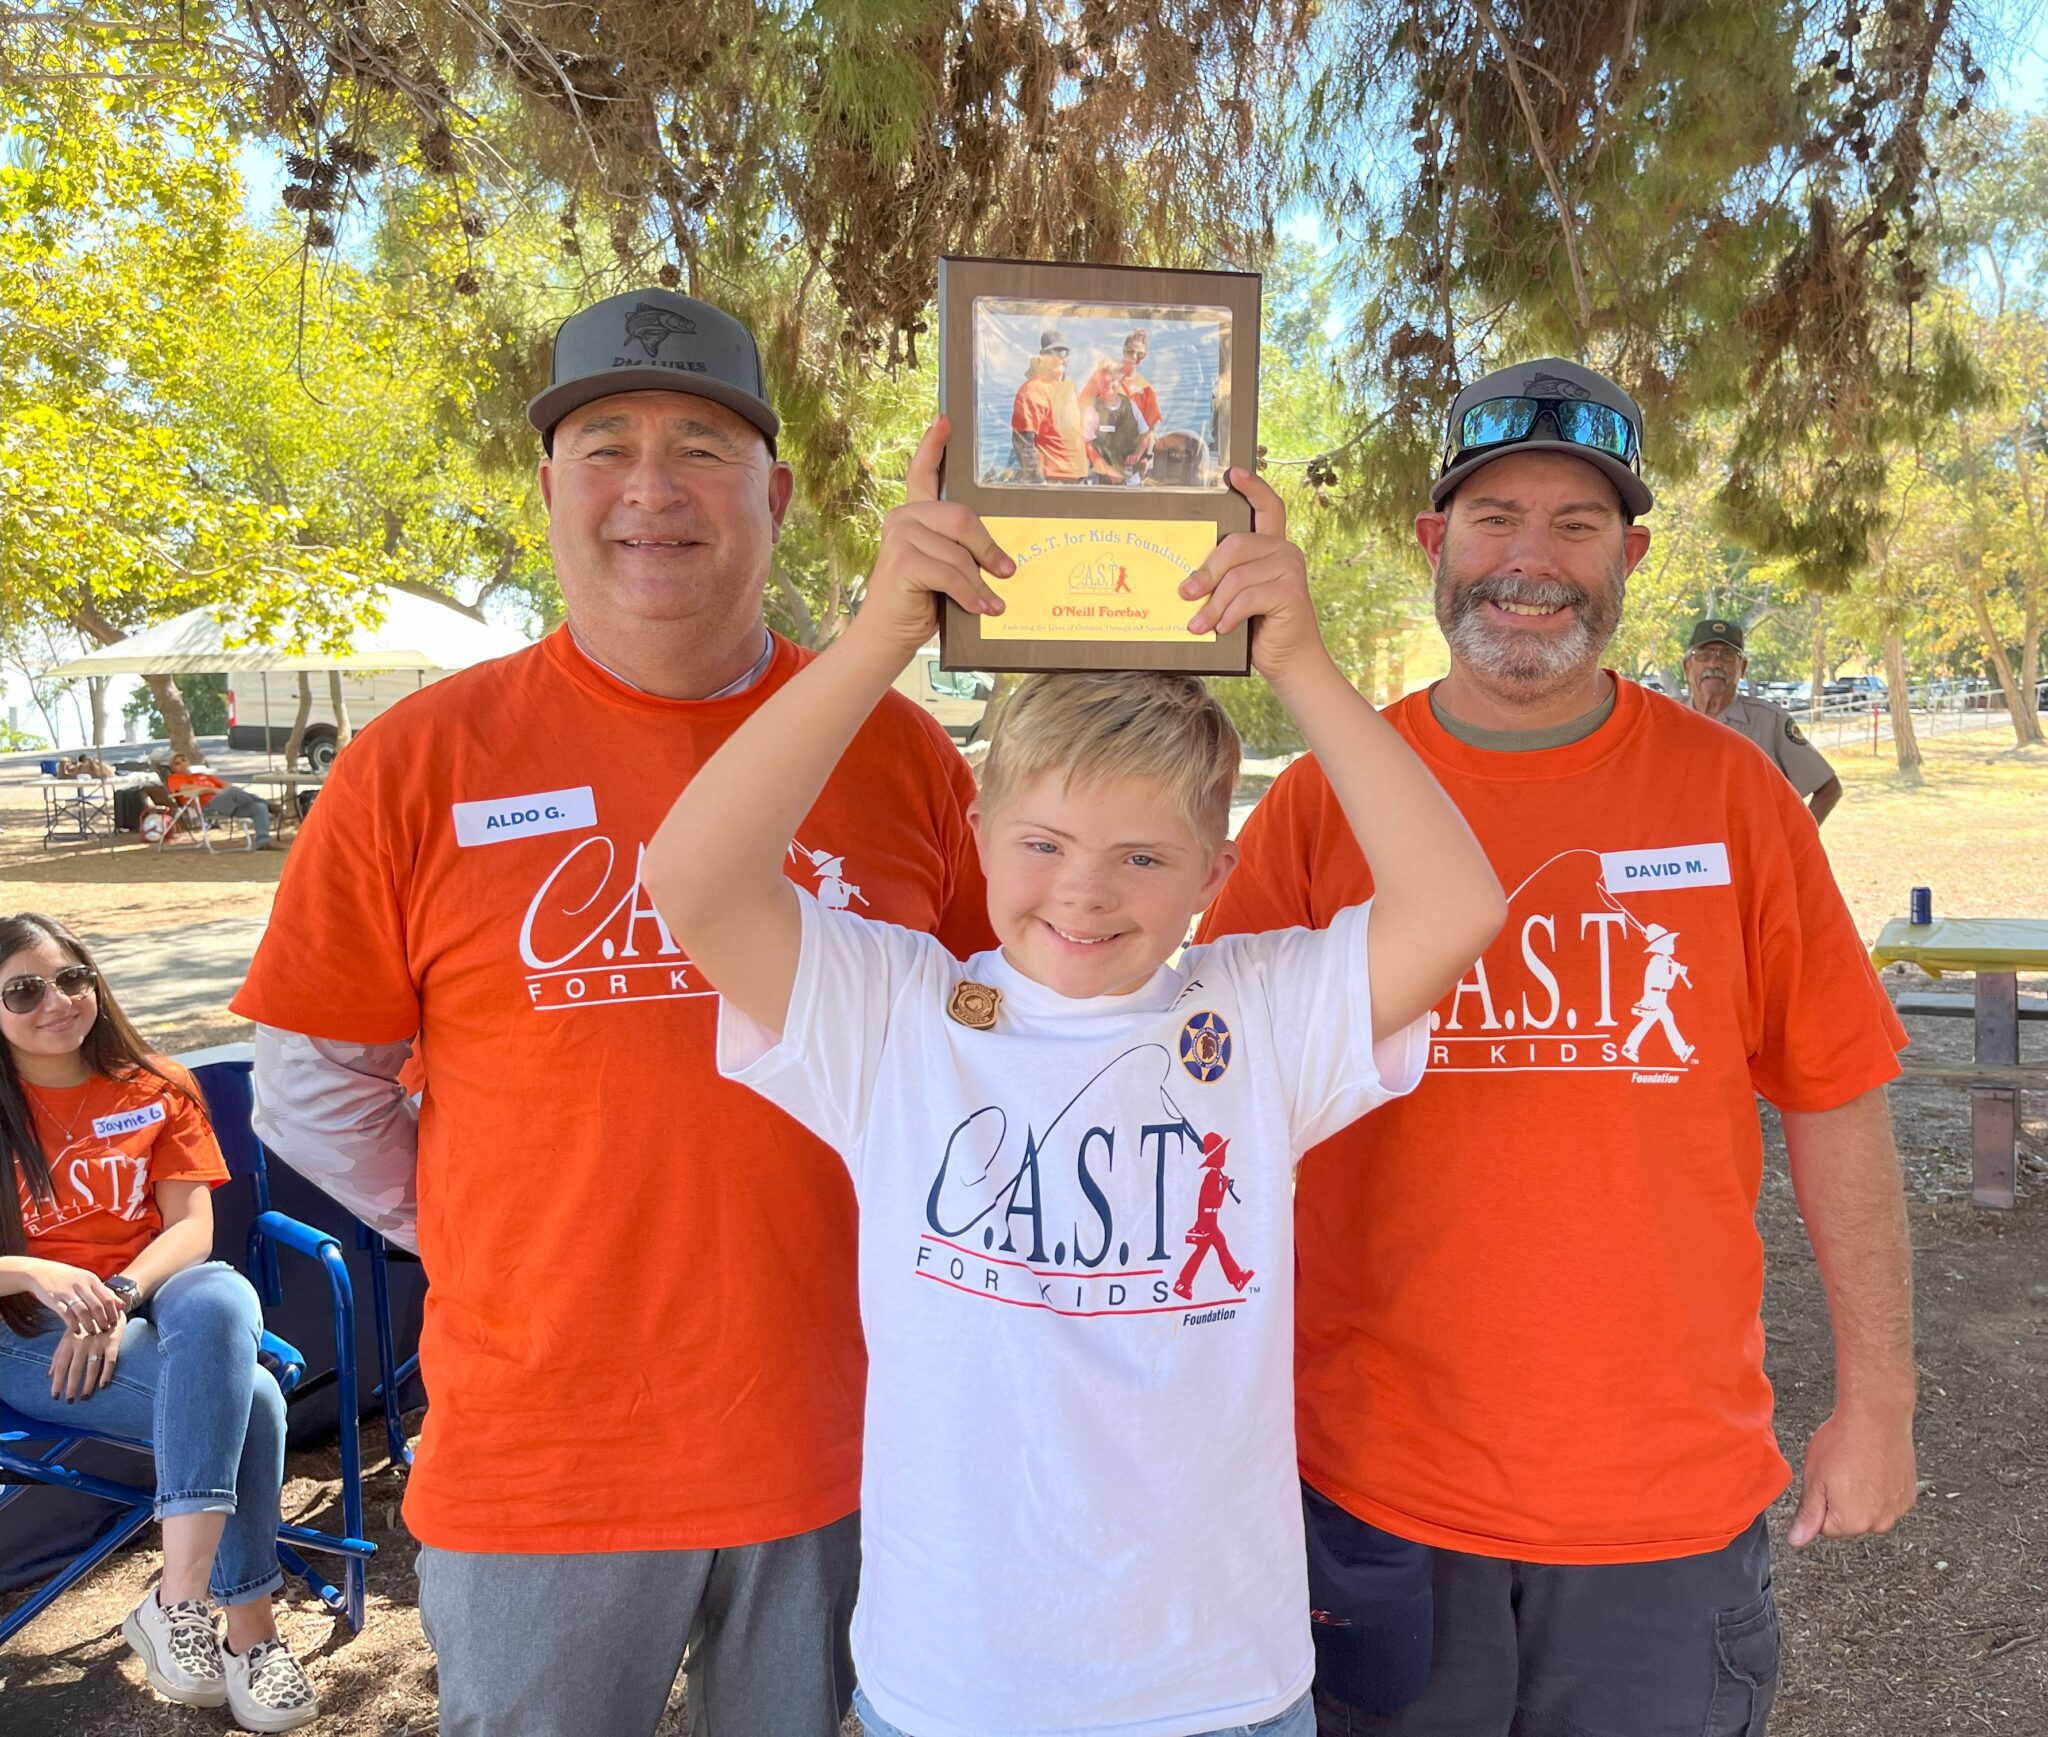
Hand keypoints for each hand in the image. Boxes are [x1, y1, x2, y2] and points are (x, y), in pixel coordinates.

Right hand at [23, 1258, 123, 1336]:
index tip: (115, 1323)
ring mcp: (67, 1291)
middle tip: (104, 1330)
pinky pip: (66, 1314)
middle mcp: (81, 1284)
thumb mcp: (86, 1279)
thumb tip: (121, 1304)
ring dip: (89, 1324)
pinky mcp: (54, 1299)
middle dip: (103, 1321)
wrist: (40, 1272)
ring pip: (83, 1311)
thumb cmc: (67, 1277)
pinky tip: (76, 1330)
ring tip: (92, 1333)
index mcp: (91, 1279)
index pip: (107, 1298)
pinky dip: (72, 1324)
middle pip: (97, 1306)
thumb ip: (103, 1291)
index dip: (113, 1313)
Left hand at [49, 1321, 122, 1401]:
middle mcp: (82, 1342)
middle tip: (69, 1401)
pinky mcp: (113, 1341)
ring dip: (88, 1384)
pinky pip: (110, 1360)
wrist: (108, 1305)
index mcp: (69, 1340)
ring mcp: (98, 1341)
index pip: (60, 1365)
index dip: (57, 1382)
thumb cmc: (86, 1324)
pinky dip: (106, 1373)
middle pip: (74, 1369)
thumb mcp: (70, 1335)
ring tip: (84, 1397)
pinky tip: (103, 1385)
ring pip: (91, 1367)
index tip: (54, 1397)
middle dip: (71, 1387)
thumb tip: (48, 1375)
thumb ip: (59, 1355)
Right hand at [857, 417, 1012, 651]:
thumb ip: (963, 551)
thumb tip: (1005, 560)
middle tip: (1007, 572)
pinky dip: (968, 594)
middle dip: (988, 548)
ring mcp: (899, 536)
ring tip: (991, 604)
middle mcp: (903, 517)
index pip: (923, 473)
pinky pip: (948, 572)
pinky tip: (979, 608)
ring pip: (958, 552)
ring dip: (979, 583)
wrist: (889, 635)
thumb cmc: (923, 602)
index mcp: (915, 514)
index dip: (933, 445)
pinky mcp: (900, 561)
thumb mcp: (948, 570)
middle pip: (961, 517)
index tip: (945, 421)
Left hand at [1181, 469, 1328, 679]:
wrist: (1289, 661)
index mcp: (1271, 547)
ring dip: (1213, 605)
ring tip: (1197, 625)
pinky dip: (1230, 615)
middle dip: (1206, 572)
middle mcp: (1284, 552)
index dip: (1252, 488)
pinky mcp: (1292, 593)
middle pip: (1236, 545)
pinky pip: (1249, 597)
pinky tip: (1223, 629)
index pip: (1267, 507)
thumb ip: (1222, 580)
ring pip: (1238, 577)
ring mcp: (1291, 570)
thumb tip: (1184, 582)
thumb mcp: (1235, 599)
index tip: (1232, 474)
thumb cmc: (1256, 628)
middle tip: (1185, 594)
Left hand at [1787, 1402, 1917, 1545]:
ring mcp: (1898, 1509)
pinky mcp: (1908, 1495)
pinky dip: (1879, 1487)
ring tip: (1856, 1466)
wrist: (1876, 1417)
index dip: (1819, 1502)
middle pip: (1848, 1520)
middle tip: (1839, 1471)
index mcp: (1852, 1522)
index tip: (1824, 1480)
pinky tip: (1873, 1466)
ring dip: (1861, 1494)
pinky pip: (1886, 1499)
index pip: (1825, 1527)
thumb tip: (1797, 1540)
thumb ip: (1807, 1515)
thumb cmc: (1842, 1443)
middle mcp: (1880, 1522)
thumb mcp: (1814, 1479)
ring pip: (1868, 1510)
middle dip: (1840, 1501)